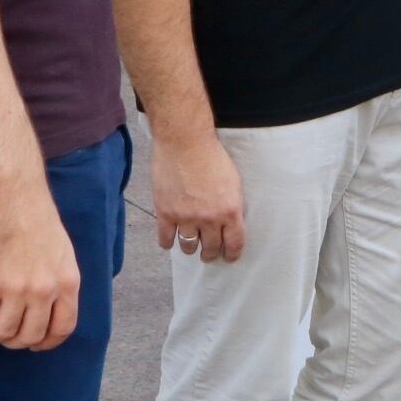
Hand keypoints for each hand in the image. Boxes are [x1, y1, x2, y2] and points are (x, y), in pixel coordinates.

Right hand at [0, 175, 82, 349]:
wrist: (13, 192)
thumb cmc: (34, 216)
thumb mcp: (61, 251)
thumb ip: (55, 280)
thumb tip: (44, 307)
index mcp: (68, 281)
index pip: (63, 328)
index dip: (46, 343)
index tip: (32, 345)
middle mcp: (46, 289)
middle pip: (29, 335)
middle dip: (12, 341)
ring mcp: (18, 288)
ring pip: (1, 332)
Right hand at [151, 129, 246, 261]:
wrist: (185, 143)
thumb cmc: (212, 156)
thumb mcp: (233, 182)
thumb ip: (231, 204)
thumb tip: (230, 220)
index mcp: (230, 211)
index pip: (234, 242)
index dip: (231, 254)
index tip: (229, 258)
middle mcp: (209, 218)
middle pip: (211, 247)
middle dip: (210, 254)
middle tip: (209, 254)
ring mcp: (186, 217)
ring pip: (188, 246)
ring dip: (190, 249)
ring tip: (191, 248)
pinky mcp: (166, 213)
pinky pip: (166, 238)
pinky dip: (167, 242)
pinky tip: (169, 242)